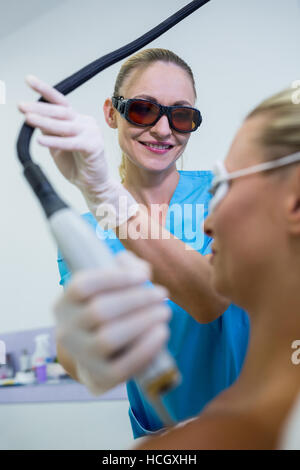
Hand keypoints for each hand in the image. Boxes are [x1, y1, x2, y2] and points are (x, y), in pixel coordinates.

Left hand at [18, 75, 137, 226]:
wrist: (92, 183)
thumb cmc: (76, 164)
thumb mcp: (57, 144)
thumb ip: (49, 130)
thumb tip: (33, 115)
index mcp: (77, 119)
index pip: (60, 101)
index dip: (44, 90)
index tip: (29, 80)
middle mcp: (85, 123)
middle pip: (61, 111)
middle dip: (40, 107)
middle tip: (21, 105)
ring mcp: (91, 133)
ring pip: (65, 126)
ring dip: (45, 122)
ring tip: (28, 119)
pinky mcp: (94, 147)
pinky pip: (71, 142)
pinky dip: (55, 142)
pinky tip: (41, 140)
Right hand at [54, 251, 170, 394]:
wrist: (101, 356)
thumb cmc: (111, 310)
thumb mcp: (114, 285)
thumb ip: (127, 269)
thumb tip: (140, 270)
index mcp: (64, 304)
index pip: (82, 286)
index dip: (115, 278)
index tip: (144, 276)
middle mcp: (66, 331)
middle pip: (98, 311)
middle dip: (136, 300)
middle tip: (161, 294)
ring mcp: (81, 357)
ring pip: (108, 339)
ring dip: (142, 322)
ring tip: (164, 311)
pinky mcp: (100, 379)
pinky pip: (123, 366)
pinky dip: (146, 348)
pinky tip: (162, 332)